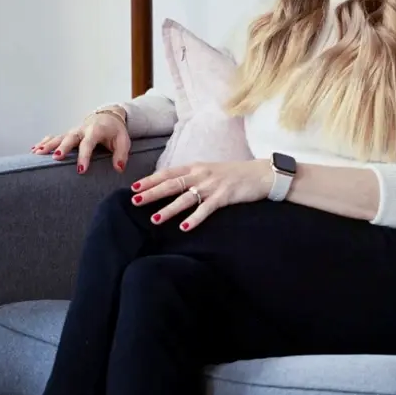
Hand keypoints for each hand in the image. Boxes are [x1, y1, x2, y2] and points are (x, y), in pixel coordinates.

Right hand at [33, 110, 131, 173]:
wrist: (107, 117)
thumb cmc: (115, 131)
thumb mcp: (123, 141)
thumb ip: (121, 155)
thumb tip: (118, 168)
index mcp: (96, 131)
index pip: (88, 143)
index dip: (85, 156)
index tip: (81, 170)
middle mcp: (82, 129)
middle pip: (70, 138)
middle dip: (62, 147)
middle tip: (55, 157)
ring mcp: (73, 131)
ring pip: (59, 137)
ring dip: (48, 144)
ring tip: (37, 153)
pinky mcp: (67, 133)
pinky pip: (54, 137)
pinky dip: (44, 142)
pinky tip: (34, 150)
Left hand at [130, 159, 273, 229]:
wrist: (261, 174)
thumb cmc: (232, 174)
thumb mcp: (208, 171)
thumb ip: (190, 177)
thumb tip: (169, 186)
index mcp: (195, 167)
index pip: (168, 173)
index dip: (150, 180)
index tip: (134, 187)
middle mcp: (200, 174)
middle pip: (172, 184)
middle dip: (152, 193)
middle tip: (135, 201)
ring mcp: (212, 185)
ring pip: (185, 198)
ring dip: (169, 209)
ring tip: (154, 219)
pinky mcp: (224, 197)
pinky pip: (206, 209)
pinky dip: (195, 218)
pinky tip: (184, 227)